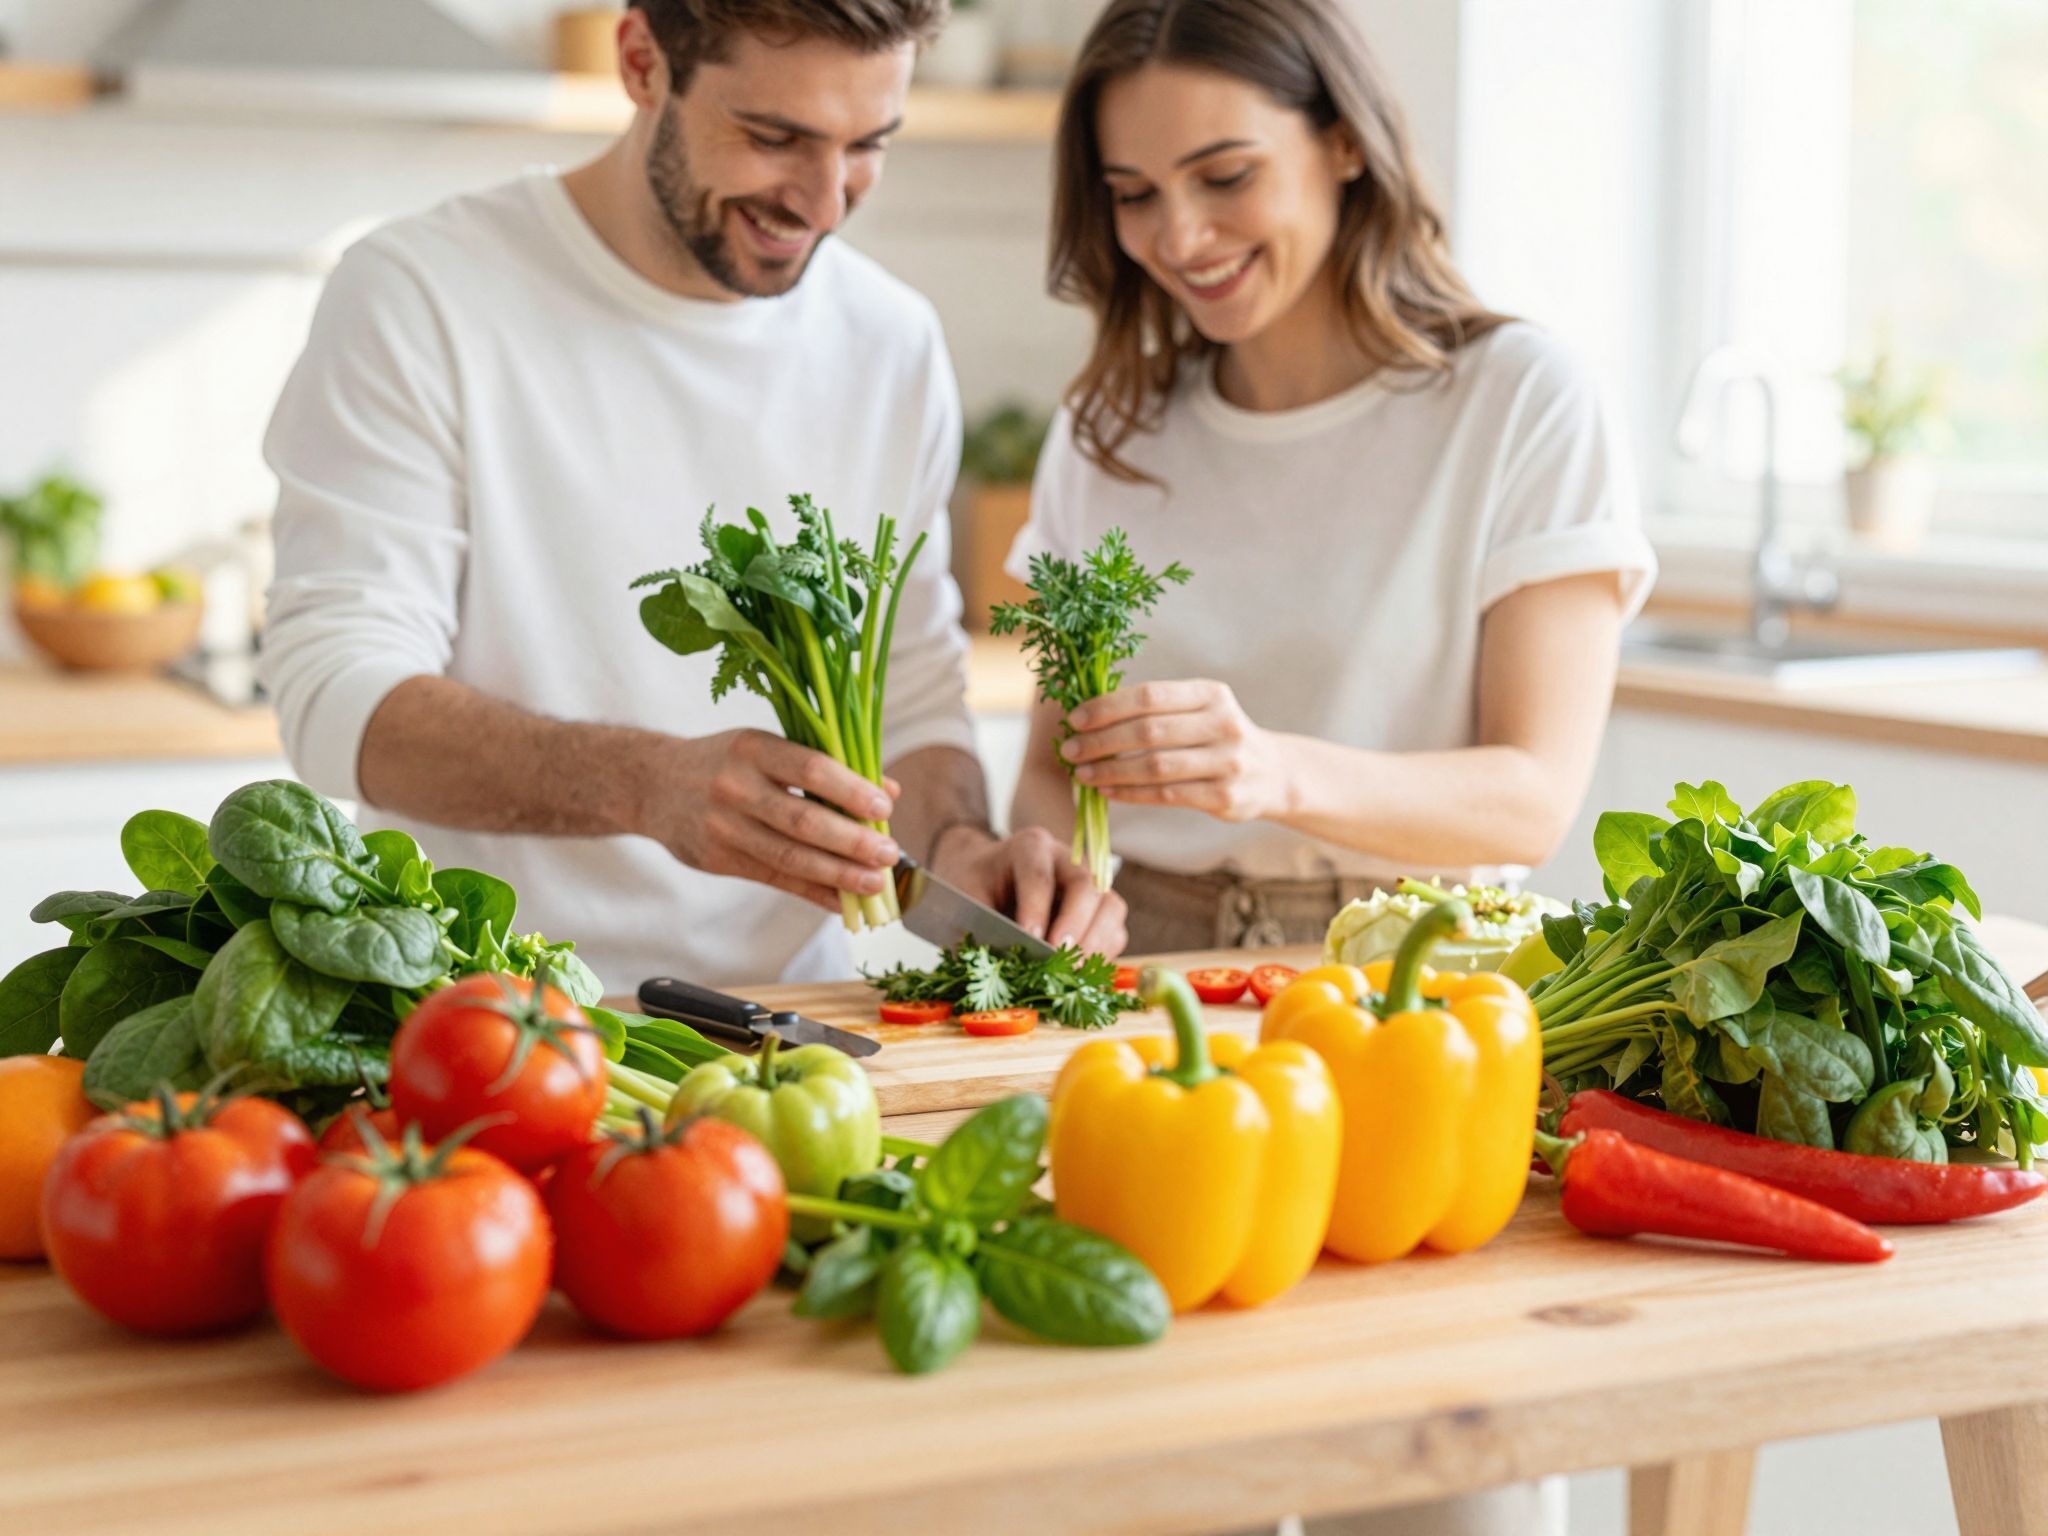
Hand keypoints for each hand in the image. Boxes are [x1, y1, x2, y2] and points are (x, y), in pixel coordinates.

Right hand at [639, 729, 899, 911]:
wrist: (652, 784)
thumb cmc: (725, 762)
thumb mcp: (767, 747)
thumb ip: (826, 766)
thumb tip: (889, 790)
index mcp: (753, 748)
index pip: (810, 768)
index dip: (851, 790)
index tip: (885, 808)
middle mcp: (735, 786)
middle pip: (803, 820)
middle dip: (852, 842)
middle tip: (889, 855)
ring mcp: (723, 827)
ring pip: (790, 857)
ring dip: (839, 875)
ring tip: (875, 884)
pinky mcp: (718, 860)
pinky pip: (775, 879)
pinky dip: (814, 893)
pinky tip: (844, 900)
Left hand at [930, 825, 1129, 956]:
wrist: (988, 876)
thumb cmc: (977, 885)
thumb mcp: (966, 898)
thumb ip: (982, 926)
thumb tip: (999, 967)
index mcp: (1030, 847)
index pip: (1039, 875)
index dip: (1036, 908)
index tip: (1030, 939)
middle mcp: (1067, 859)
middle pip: (1087, 884)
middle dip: (1076, 923)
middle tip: (1061, 957)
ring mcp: (1089, 883)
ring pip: (1110, 907)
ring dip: (1096, 943)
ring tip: (1074, 972)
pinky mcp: (1100, 911)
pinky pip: (1114, 932)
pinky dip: (1103, 955)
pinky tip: (1082, 975)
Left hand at [1063, 680, 1289, 823]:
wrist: (1274, 774)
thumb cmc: (1218, 737)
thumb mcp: (1200, 709)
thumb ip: (1157, 709)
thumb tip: (1089, 712)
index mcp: (1211, 694)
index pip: (1150, 696)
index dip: (1107, 707)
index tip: (1075, 719)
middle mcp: (1223, 724)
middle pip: (1149, 731)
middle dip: (1101, 741)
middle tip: (1068, 750)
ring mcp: (1227, 762)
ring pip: (1155, 767)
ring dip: (1111, 771)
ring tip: (1081, 773)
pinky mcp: (1225, 797)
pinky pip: (1166, 795)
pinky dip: (1131, 793)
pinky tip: (1107, 791)